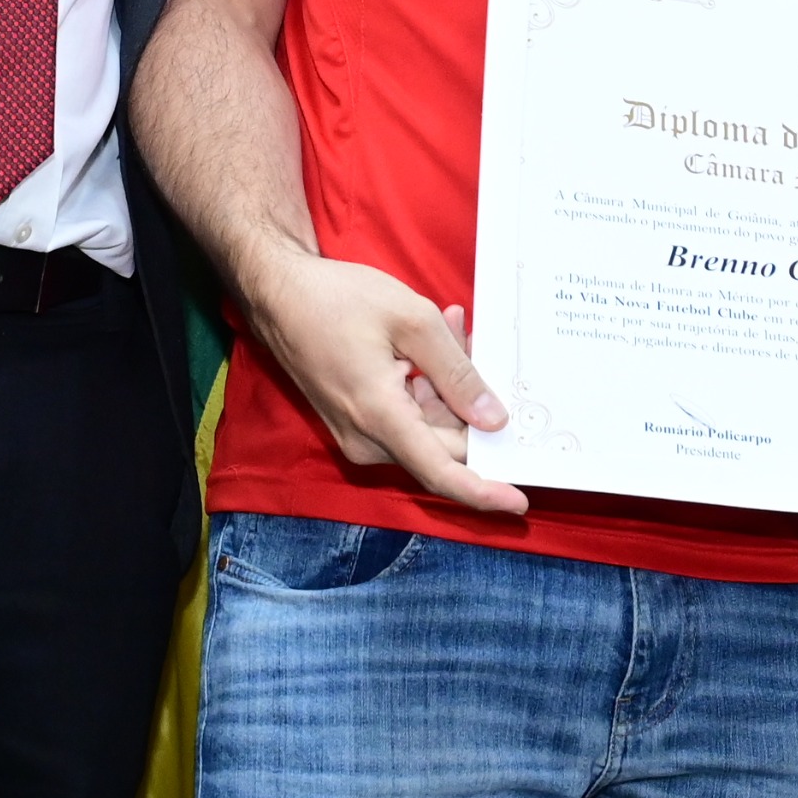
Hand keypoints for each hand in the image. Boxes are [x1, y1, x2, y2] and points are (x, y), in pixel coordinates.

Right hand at [237, 252, 528, 517]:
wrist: (279, 294)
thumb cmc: (337, 300)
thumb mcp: (412, 321)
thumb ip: (457, 373)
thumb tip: (493, 419)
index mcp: (379, 417)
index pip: (441, 472)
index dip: (484, 491)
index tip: (518, 502)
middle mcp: (366, 439)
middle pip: (442, 444)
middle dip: (468, 402)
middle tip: (468, 337)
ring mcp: (358, 435)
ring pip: (428, 428)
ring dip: (446, 387)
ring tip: (446, 326)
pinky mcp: (357, 424)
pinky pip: (407, 419)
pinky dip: (425, 387)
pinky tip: (426, 345)